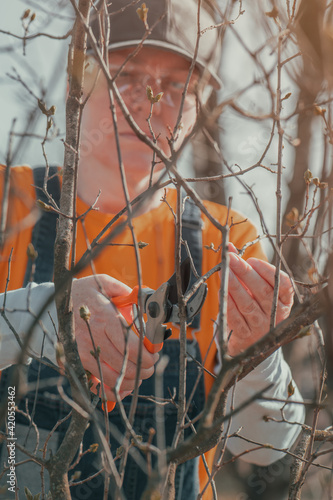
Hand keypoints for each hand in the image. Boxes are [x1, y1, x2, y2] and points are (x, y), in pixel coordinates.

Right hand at [72, 275, 158, 400]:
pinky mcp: (77, 362)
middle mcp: (94, 337)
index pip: (132, 346)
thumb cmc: (81, 294)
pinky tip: (123, 385)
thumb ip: (125, 290)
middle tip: (151, 364)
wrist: (50, 306)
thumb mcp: (103, 283)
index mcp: (105, 318)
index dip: (148, 355)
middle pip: (126, 364)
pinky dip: (112, 391)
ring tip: (140, 374)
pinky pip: (97, 385)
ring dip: (132, 380)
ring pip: (114, 378)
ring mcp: (83, 352)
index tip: (155, 354)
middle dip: (145, 368)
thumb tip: (144, 299)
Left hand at [227, 253, 293, 355]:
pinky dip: (228, 303)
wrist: (250, 345)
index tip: (252, 260)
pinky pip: (235, 318)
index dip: (267, 271)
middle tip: (231, 258)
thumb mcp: (253, 289)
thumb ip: (243, 268)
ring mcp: (261, 328)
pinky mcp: (245, 337)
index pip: (283, 285)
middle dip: (245, 273)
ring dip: (234, 286)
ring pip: (248, 304)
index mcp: (284, 302)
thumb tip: (229, 247)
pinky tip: (222, 291)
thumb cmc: (253, 309)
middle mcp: (276, 315)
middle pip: (262, 291)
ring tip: (224, 271)